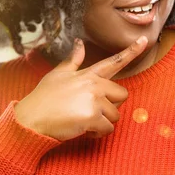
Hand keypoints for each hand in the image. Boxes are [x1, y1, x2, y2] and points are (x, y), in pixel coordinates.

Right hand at [14, 36, 147, 140]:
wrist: (31, 118)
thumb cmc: (43, 98)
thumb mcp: (56, 75)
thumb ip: (73, 61)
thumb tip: (79, 42)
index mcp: (86, 74)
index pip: (112, 61)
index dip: (130, 51)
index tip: (142, 40)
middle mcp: (93, 84)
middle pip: (122, 94)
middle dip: (111, 106)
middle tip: (90, 110)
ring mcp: (93, 100)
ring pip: (115, 115)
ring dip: (102, 122)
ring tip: (82, 120)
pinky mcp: (93, 116)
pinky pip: (107, 129)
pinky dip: (97, 134)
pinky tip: (81, 129)